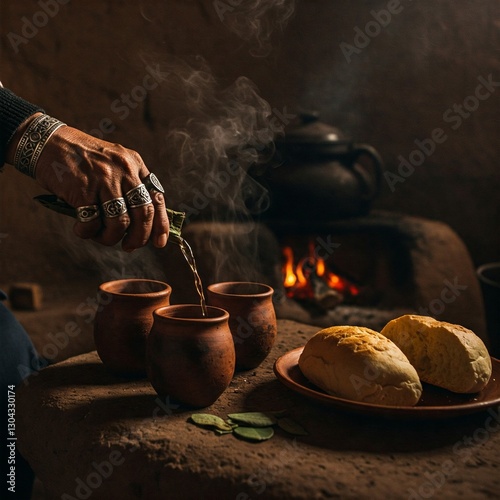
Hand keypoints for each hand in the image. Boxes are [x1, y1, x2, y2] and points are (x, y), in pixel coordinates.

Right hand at [9, 114, 169, 250]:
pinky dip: (87, 232)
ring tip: (100, 236)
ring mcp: (104, 179)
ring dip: (110, 238)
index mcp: (135, 165)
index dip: (160, 225)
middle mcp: (124, 170)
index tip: (159, 243)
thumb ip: (129, 186)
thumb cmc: (82, 160)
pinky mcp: (83, 189)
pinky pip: (92, 222)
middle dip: (139, 238)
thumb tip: (142, 226)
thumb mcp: (114, 164)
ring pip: (120, 223)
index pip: (157, 198)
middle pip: (144, 213)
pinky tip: (81, 228)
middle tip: (129, 246)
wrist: (48, 143)